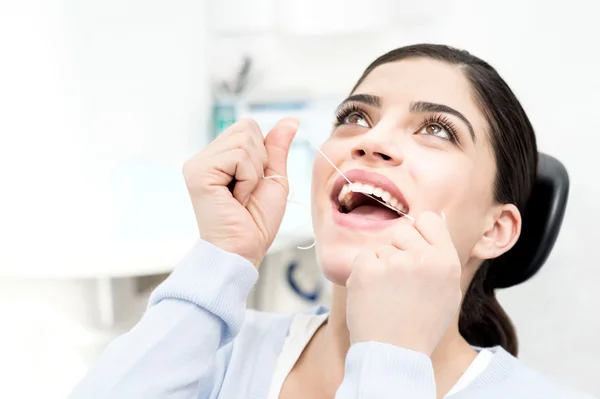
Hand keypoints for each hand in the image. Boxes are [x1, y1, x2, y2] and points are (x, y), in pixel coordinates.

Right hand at [183, 118, 298, 266]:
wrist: (243, 251)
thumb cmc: (256, 223)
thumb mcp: (274, 179)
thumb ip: (277, 148)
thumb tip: (291, 119)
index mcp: (218, 157)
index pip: (247, 128)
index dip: (262, 155)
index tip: (253, 185)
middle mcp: (204, 157)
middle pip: (246, 127)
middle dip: (259, 160)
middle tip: (247, 191)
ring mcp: (198, 164)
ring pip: (244, 139)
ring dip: (254, 172)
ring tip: (241, 196)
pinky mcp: (198, 172)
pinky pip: (239, 156)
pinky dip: (248, 179)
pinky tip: (236, 199)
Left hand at [345, 211, 461, 355]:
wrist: (393, 353)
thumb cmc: (420, 325)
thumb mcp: (447, 291)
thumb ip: (441, 257)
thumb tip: (434, 223)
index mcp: (447, 261)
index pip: (429, 219)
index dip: (419, 232)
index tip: (414, 248)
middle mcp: (423, 257)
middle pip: (403, 230)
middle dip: (398, 249)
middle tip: (399, 280)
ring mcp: (393, 261)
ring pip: (382, 247)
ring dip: (381, 264)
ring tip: (387, 293)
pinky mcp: (367, 268)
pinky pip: (364, 257)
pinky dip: (364, 272)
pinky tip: (372, 294)